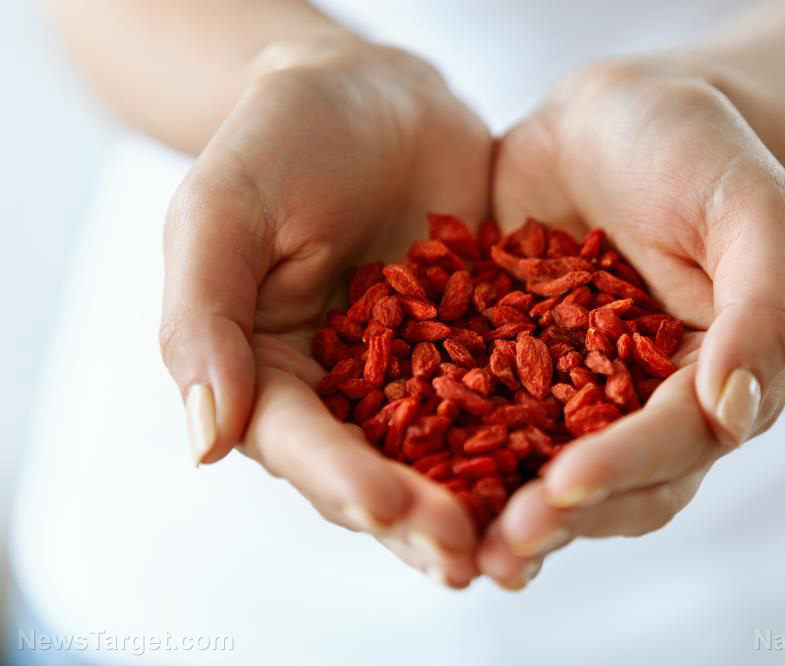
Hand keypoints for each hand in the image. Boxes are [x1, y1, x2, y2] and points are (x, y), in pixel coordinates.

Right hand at [159, 41, 491, 586]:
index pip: (300, 443)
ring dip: (481, 503)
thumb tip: (204, 441)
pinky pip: (508, 399)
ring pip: (447, 455)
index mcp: (269, 372)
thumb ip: (205, 318)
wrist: (376, 96)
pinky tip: (572, 466)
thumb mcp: (225, 209)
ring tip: (523, 544)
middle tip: (467, 557)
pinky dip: (536, 437)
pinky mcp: (479, 351)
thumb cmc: (282, 138)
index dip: (341, 481)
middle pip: (378, 470)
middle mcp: (343, 392)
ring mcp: (417, 377)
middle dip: (420, 518)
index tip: (387, 508)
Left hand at [478, 58, 784, 587]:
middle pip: (613, 483)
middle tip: (503, 543)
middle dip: (560, 516)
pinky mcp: (510, 363)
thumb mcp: (753, 211)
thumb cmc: (701, 149)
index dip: (626, 468)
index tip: (566, 483)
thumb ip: (761, 309)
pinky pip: (481, 415)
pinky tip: (406, 475)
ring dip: (503, 510)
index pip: (678, 442)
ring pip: (545, 468)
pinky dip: (452, 451)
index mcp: (713, 378)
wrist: (617, 113)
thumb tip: (737, 412)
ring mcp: (573, 389)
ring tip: (452, 543)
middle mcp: (644, 402)